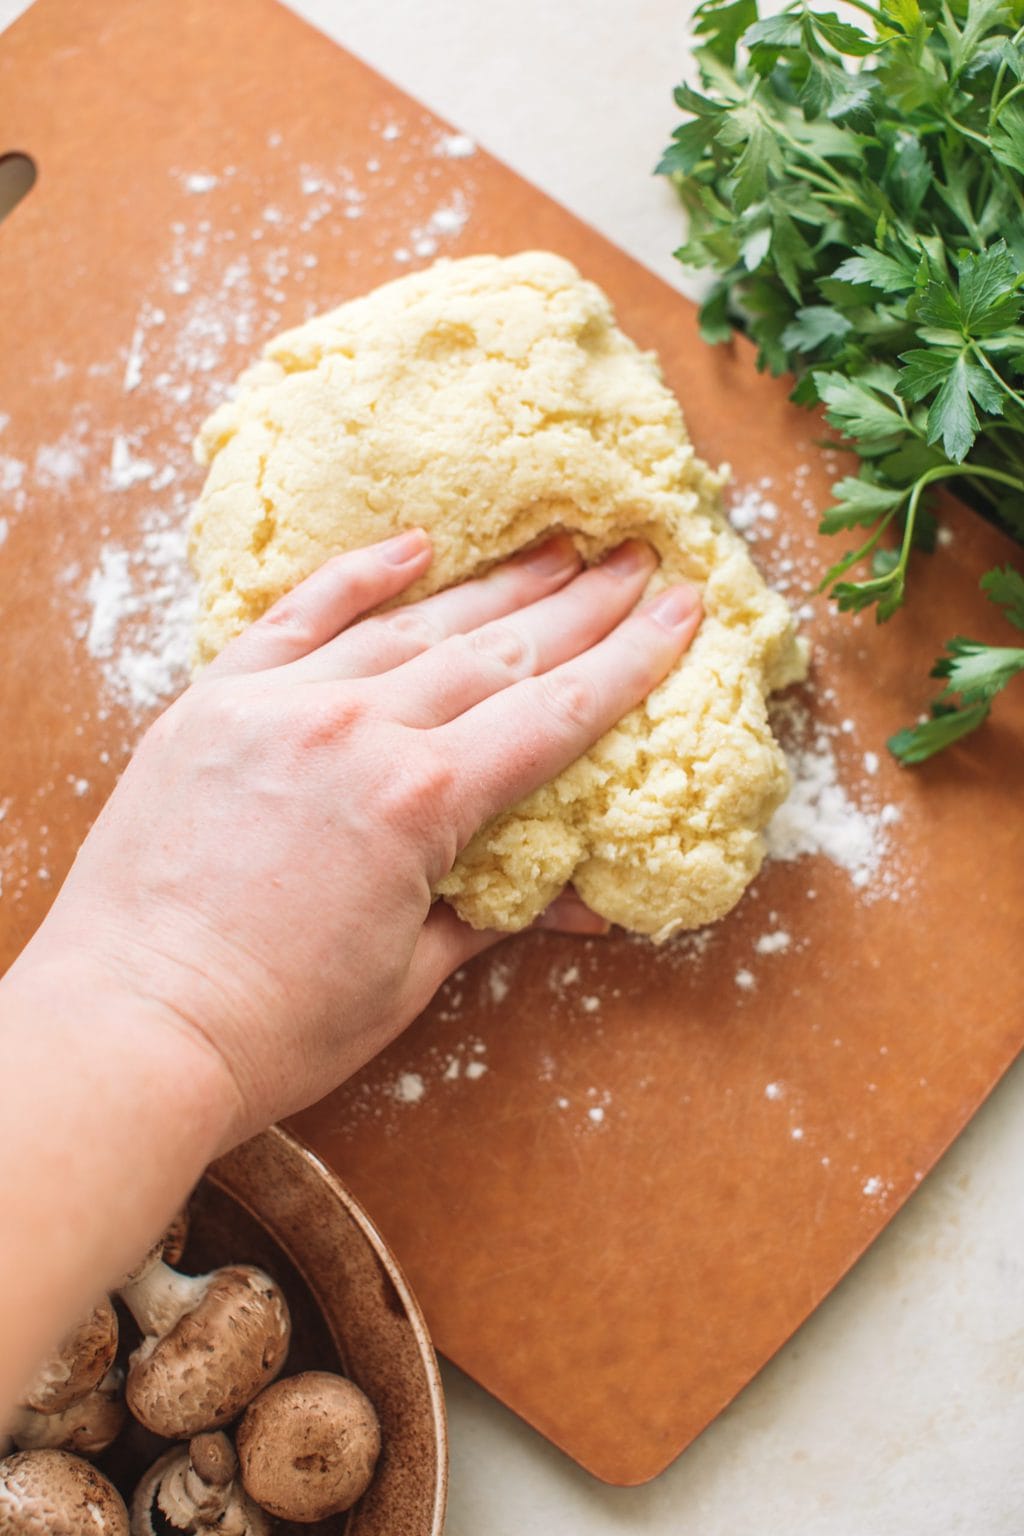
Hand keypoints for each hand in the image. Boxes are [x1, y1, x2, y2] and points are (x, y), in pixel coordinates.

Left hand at [28, 529, 700, 1142]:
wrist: (130, 1027)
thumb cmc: (275, 1026)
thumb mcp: (411, 978)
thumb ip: (494, 913)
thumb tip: (582, 897)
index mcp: (422, 802)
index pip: (556, 714)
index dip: (631, 661)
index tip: (683, 609)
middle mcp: (359, 729)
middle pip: (499, 651)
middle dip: (582, 605)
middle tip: (638, 557)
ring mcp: (282, 705)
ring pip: (412, 624)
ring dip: (495, 584)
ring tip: (557, 546)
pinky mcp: (215, 702)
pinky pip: (297, 618)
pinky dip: (358, 577)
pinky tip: (414, 547)